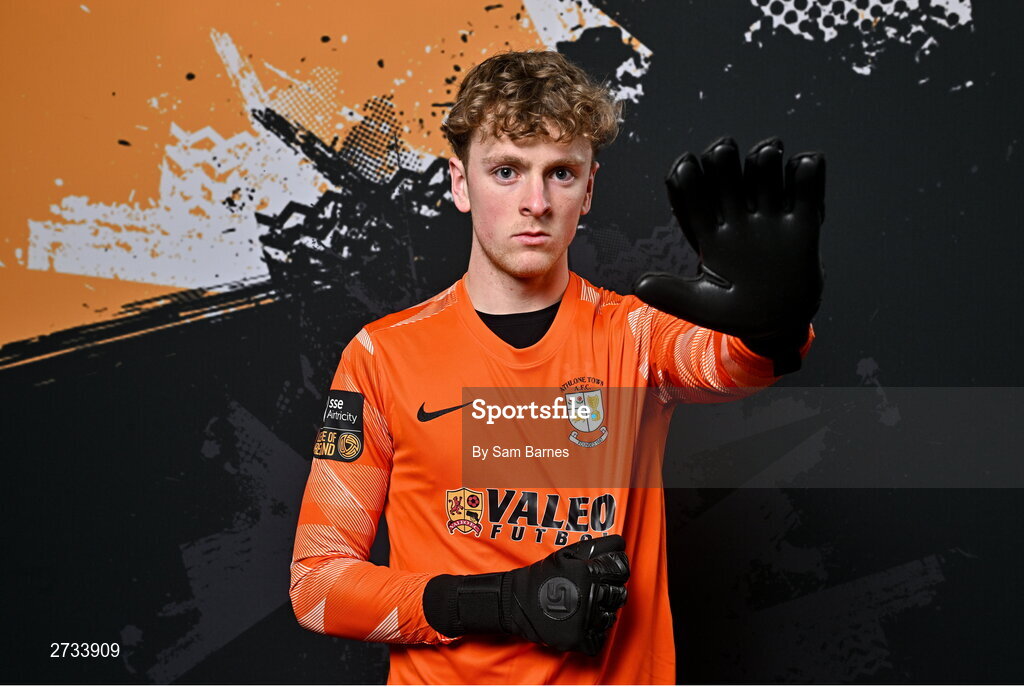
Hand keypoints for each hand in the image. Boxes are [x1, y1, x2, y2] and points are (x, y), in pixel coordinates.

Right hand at [423, 535, 629, 654]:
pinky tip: (579, 623)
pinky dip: (592, 634)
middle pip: (620, 594)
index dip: (615, 569)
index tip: (606, 572)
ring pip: (611, 618)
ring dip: (601, 613)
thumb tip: (621, 544)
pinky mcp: (578, 639)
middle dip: (609, 591)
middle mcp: (590, 595)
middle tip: (590, 591)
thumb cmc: (542, 576)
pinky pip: (599, 639)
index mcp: (589, 572)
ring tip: (582, 607)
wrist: (515, 603)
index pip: (622, 569)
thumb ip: (597, 547)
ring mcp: (585, 620)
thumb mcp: (567, 553)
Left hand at [634, 137, 824, 373]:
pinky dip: (807, 169)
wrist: (781, 324)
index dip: (686, 179)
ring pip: (763, 170)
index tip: (685, 168)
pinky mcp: (803, 221)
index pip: (691, 197)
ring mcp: (769, 216)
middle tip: (722, 152)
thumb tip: (640, 285)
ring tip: (766, 156)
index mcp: (709, 234)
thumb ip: (673, 295)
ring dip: (764, 156)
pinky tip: (803, 172)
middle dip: (722, 158)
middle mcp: (736, 218)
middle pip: (725, 174)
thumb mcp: (704, 306)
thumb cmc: (737, 313)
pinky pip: (806, 183)